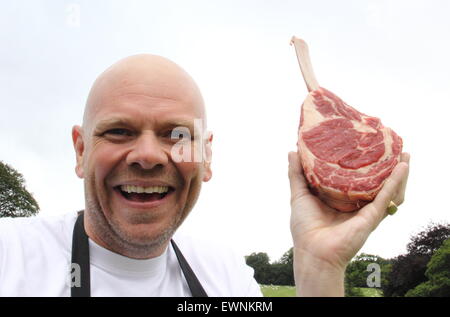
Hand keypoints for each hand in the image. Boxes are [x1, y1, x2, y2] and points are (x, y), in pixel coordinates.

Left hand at [288, 151, 409, 295]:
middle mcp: (354, 203)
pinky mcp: (372, 216)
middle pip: (373, 181)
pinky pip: (387, 196)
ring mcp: (365, 209)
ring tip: (404, 154)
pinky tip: (402, 167)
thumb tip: (292, 151)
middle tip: (390, 147)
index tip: (362, 143)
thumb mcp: (299, 195)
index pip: (352, 177)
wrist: (313, 251)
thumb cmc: (304, 227)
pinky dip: (396, 182)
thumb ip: (296, 174)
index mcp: (338, 198)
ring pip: (386, 188)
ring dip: (397, 172)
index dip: (359, 162)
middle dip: (383, 165)